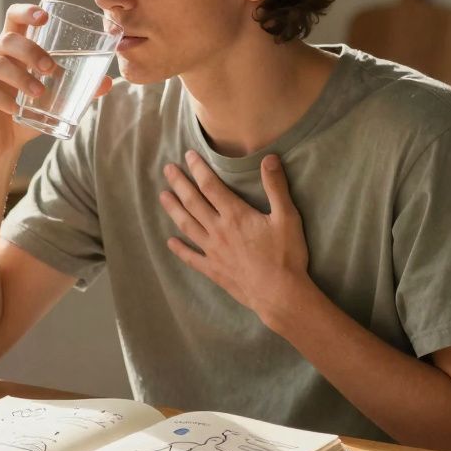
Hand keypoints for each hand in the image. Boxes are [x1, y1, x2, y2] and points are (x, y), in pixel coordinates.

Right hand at [0, 3, 112, 161]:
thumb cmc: (26, 115)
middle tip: (51, 69)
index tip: (45, 16)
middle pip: (7, 39)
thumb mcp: (54, 100)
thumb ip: (78, 89)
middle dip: (31, 51)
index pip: (13, 18)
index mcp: (9, 48)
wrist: (1, 146)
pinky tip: (15, 109)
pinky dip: (1, 98)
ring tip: (39, 93)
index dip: (27, 11)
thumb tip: (108, 82)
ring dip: (20, 77)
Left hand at [158, 151, 313, 328]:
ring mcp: (213, 251)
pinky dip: (179, 249)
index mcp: (235, 215)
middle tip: (167, 169)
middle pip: (193, 202)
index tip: (188, 155)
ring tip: (162, 196)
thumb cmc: (286, 256)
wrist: (280, 294)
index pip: (211, 186)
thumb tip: (269, 158)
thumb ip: (276, 187)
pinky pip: (191, 258)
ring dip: (173, 210)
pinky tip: (170, 242)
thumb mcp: (287, 217)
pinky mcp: (213, 270)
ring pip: (187, 225)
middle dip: (179, 183)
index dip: (198, 169)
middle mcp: (218, 230)